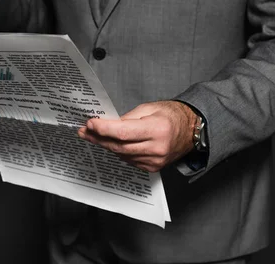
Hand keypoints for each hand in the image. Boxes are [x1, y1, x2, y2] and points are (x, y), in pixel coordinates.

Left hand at [78, 101, 196, 171]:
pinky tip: (110, 144)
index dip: (104, 129)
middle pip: (119, 146)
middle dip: (98, 138)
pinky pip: (128, 160)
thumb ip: (127, 118)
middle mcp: (157, 148)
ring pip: (121, 155)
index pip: (123, 132)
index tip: (90, 124)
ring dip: (105, 145)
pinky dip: (118, 152)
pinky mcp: (153, 168)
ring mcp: (155, 161)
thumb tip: (106, 124)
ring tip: (92, 136)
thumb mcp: (149, 108)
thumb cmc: (170, 115)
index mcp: (157, 129)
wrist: (190, 131)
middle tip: (84, 131)